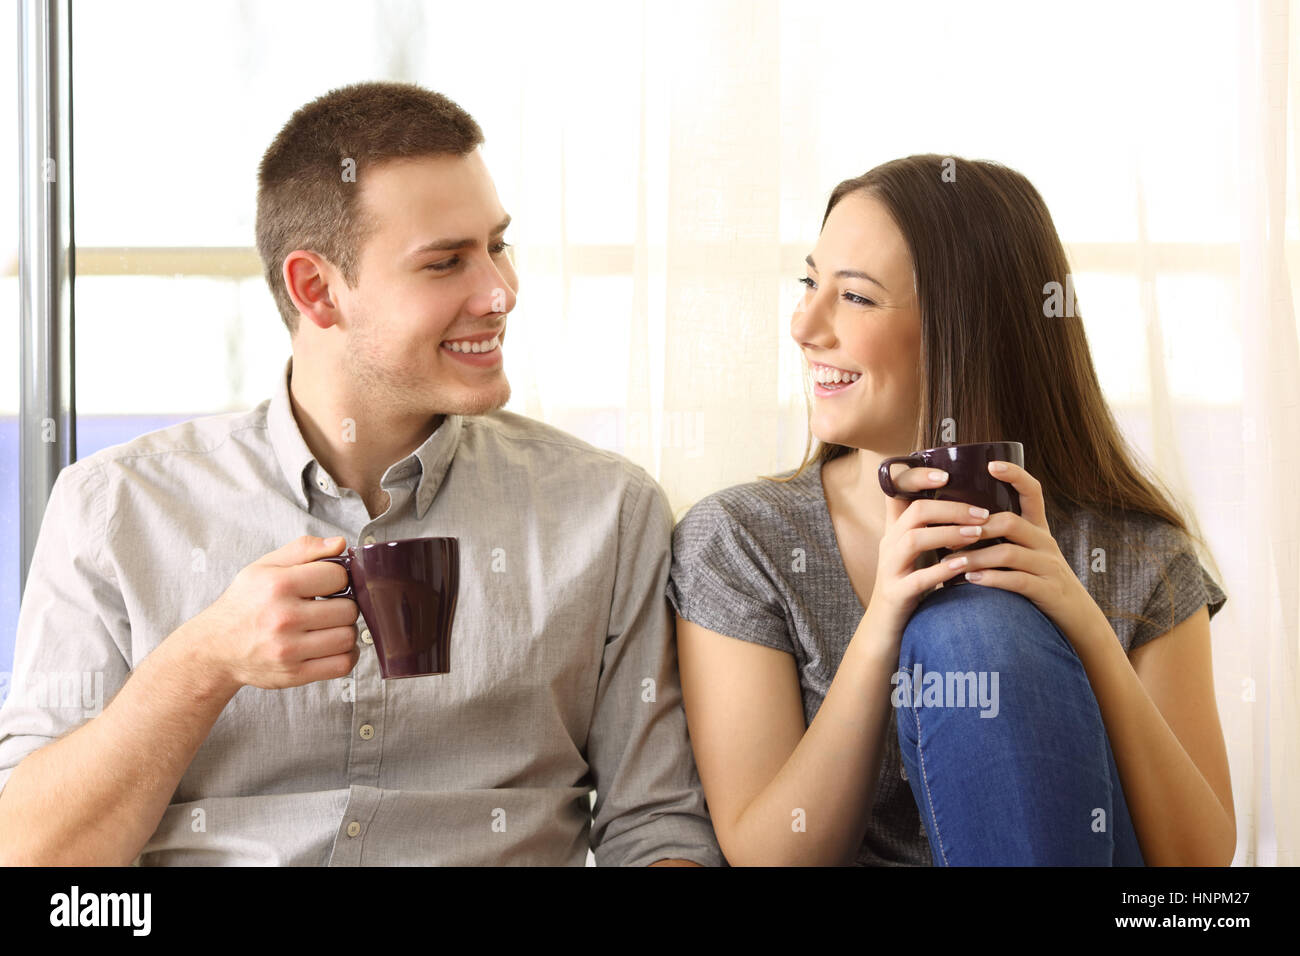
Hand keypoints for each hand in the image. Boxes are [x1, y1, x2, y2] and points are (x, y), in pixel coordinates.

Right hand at [186, 535, 361, 690]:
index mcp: (278, 585)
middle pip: (348, 609)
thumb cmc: (243, 604)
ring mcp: (289, 649)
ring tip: (329, 626)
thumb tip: (340, 543)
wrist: (214, 648)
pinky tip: (333, 646)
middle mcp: (284, 617)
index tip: (329, 584)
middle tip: (329, 607)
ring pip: (348, 637)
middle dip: (343, 605)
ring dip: (345, 631)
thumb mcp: (264, 566)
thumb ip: (304, 549)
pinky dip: (347, 656)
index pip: (338, 576)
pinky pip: (342, 665)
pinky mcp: (294, 673)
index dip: (339, 578)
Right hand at [868, 466, 993, 637]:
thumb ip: (934, 529)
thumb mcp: (918, 552)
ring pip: (913, 540)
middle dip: (950, 508)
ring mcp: (890, 569)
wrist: (887, 628)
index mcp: (895, 530)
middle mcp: (889, 544)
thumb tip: (972, 505)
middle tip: (983, 513)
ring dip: (948, 533)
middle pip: (914, 512)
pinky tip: (964, 565)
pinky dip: (942, 570)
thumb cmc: (912, 585)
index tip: (946, 474)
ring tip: (978, 533)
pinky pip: (917, 578)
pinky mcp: (896, 594)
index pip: (896, 492)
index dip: (916, 477)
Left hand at [947, 460, 1101, 646]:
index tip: (991, 465)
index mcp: (1039, 529)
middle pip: (1011, 523)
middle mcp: (1045, 543)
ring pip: (1008, 553)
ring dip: (976, 557)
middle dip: (977, 526)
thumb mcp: (1028, 554)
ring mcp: (1049, 566)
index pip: (1033, 492)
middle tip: (948, 534)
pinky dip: (991, 579)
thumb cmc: (1040, 582)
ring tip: (951, 562)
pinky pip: (1017, 581)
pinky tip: (970, 580)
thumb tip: (960, 524)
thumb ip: (1002, 539)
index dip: (1015, 475)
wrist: (1076, 618)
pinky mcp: (1048, 591)